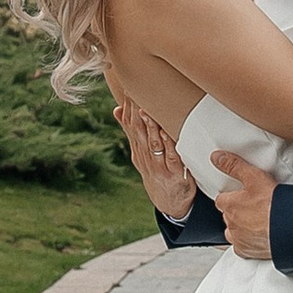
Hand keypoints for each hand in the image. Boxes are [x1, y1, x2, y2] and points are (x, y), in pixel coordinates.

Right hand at [113, 97, 198, 223]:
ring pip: (152, 144)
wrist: (169, 202)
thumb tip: (118, 108)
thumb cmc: (157, 170)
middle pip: (139, 132)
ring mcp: (159, 167)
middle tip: (136, 93)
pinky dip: (168, 146)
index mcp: (138, 150)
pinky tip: (167, 134)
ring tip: (147, 111)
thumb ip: (132, 131)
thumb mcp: (141, 153)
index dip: (129, 107)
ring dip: (150, 127)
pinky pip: (171, 158)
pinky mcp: (174, 175)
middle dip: (137, 112)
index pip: (130, 125)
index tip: (129, 89)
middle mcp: (146, 157)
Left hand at [211, 150, 276, 258]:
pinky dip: (248, 243)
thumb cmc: (274, 203)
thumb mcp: (254, 176)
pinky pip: (242, 248)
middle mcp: (231, 224)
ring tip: (256, 222)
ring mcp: (239, 239)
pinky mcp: (248, 252)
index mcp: (230, 206)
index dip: (231, 197)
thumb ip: (234, 166)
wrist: (291, 227)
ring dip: (241, 228)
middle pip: (228, 216)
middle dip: (236, 212)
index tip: (239, 196)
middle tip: (252, 208)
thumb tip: (216, 157)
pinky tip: (258, 237)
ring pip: (233, 233)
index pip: (221, 200)